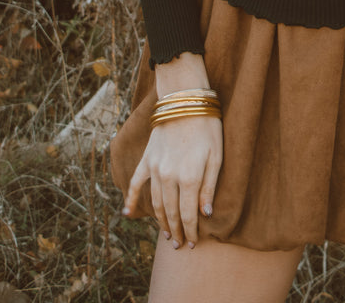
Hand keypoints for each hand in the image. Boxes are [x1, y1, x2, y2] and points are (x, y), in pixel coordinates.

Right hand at [123, 52, 222, 248]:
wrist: (185, 99)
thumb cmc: (207, 126)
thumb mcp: (217, 156)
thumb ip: (209, 186)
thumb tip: (205, 214)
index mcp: (189, 177)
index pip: (188, 214)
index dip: (190, 231)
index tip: (193, 243)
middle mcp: (169, 177)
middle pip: (170, 212)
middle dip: (176, 231)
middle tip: (179, 244)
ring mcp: (155, 168)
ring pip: (155, 203)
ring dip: (160, 221)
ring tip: (166, 234)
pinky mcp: (147, 158)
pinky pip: (137, 183)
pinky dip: (131, 199)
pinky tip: (127, 213)